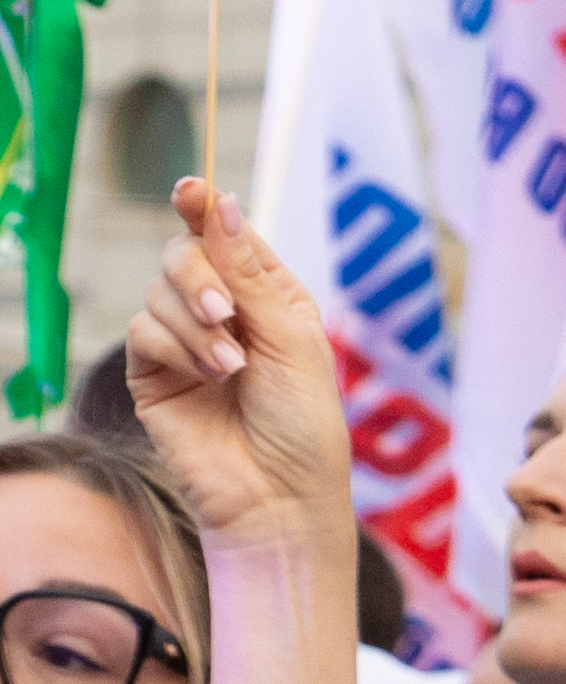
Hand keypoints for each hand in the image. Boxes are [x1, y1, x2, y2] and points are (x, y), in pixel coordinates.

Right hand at [116, 182, 362, 552]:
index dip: (206, 209)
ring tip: (231, 368)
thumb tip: (220, 204)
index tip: (192, 189)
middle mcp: (226, 313)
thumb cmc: (303, 423)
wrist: (278, 494)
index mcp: (270, 298)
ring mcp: (186, 341)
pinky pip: (143, 330)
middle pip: (185, 255)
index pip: (228, 238)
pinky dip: (176, 348)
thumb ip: (248, 274)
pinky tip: (209, 378)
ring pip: (160, 291)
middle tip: (227, 315)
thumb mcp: (289, 339)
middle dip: (200, 276)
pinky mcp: (154, 371)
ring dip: (196, 324)